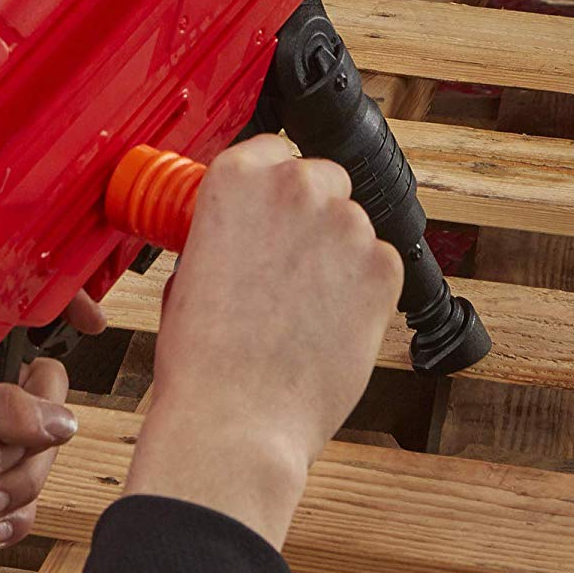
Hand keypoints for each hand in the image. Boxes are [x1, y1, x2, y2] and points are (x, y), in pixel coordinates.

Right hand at [124, 135, 402, 549]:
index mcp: (238, 177)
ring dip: (340, 251)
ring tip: (309, 305)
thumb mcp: (189, 269)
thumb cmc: (203, 360)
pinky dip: (367, 287)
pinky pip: (382, 262)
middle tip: (293, 261)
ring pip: (354, 221)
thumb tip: (246, 228)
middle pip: (321, 177)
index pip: (272, 150)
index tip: (273, 211)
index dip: (273, 184)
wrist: (236, 421)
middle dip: (312, 213)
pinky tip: (334, 321)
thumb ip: (226, 230)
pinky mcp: (384, 267)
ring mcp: (345, 224)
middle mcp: (295, 186)